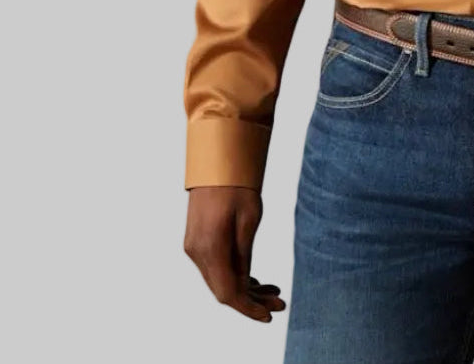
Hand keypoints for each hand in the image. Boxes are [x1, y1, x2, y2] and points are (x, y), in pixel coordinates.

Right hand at [184, 185, 285, 322]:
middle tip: (280, 301)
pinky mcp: (197, 241)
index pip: (228, 293)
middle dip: (252, 299)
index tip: (270, 314)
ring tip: (273, 290)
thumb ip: (244, 255)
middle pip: (223, 289)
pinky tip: (255, 278)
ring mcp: (194, 247)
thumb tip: (246, 283)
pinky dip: (235, 274)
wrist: (217, 159)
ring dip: (245, 287)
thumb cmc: (237, 183)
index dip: (249, 308)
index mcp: (210, 247)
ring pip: (219, 279)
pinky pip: (215, 267)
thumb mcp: (249, 219)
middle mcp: (196, 252)